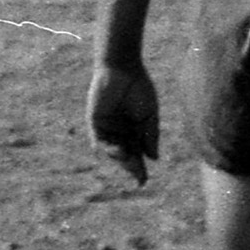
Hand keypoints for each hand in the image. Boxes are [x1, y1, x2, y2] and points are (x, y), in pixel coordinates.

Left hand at [87, 59, 160, 179]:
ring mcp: (107, 129)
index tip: (143, 182)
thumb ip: (151, 135)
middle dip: (130, 168)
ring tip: (129, 161)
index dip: (139, 169)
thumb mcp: (149, 114)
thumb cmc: (139, 88)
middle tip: (138, 177)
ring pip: (112, 151)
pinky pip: (99, 140)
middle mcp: (120, 133)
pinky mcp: (95, 123)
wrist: (123, 68)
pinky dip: (107, 148)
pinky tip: (117, 150)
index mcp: (135, 132)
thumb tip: (154, 158)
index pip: (137, 155)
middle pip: (125, 156)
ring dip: (120, 159)